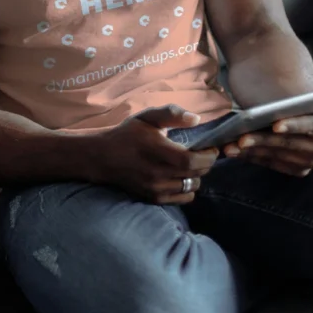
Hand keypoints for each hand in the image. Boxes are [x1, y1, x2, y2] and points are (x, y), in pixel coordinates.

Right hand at [86, 104, 218, 204]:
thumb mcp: (147, 117)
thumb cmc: (127, 134)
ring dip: (196, 176)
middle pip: (197, 174)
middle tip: (202, 154)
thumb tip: (197, 119)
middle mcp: (157, 173)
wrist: (102, 158)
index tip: (210, 147)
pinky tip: (180, 177)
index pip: (193, 160)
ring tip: (189, 165)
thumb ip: (172, 114)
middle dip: (205, 163)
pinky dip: (187, 188)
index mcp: (157, 150)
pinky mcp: (154, 198)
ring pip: (192, 186)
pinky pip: (183, 198)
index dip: (208, 156)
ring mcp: (156, 188)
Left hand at [223, 103, 312, 175]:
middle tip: (241, 136)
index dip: (295, 126)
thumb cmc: (312, 98)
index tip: (275, 124)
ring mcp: (309, 161)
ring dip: (252, 151)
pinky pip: (270, 163)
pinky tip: (232, 150)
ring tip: (230, 145)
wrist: (300, 107)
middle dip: (264, 141)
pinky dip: (250, 157)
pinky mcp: (293, 168)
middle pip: (290, 144)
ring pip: (277, 155)